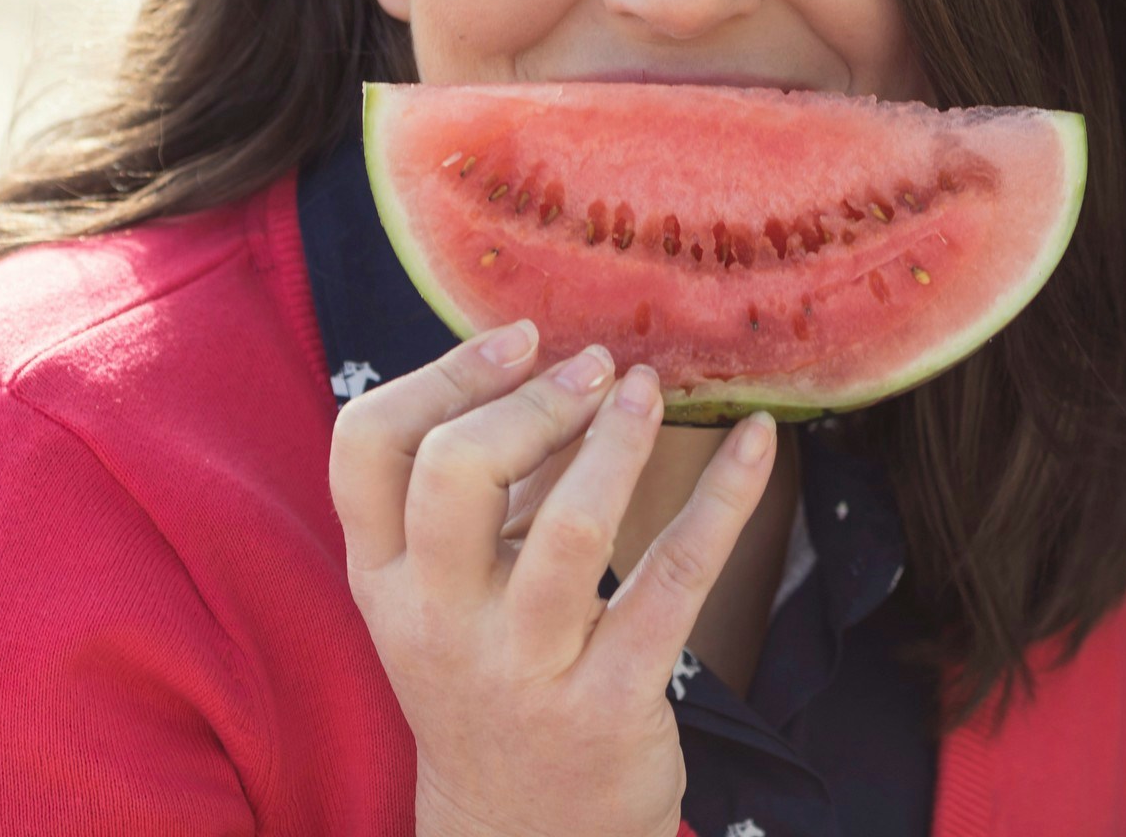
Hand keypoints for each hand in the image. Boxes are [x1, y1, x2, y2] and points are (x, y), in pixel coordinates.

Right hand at [329, 323, 778, 836]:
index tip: (518, 339)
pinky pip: (674, 579)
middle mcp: (440, 623)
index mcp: (388, 581)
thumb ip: (492, 491)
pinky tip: (758, 440)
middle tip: (596, 367)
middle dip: (534, 401)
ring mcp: (524, 667)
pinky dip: (724, 495)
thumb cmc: (490, 681)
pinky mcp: (610, 699)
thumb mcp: (454, 594)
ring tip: (650, 389)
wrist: (520, 835)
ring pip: (570, 529)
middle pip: (455, 474)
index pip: (366, 450)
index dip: (442, 374)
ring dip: (620, 440)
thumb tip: (556, 370)